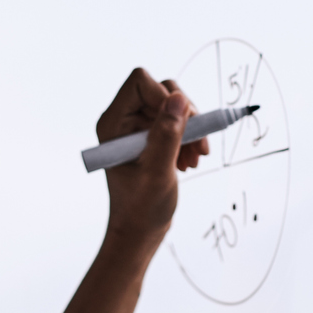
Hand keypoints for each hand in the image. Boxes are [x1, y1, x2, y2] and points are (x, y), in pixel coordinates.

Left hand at [96, 68, 206, 251]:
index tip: (182, 122)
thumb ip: (167, 134)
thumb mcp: (157, 172)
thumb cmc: (140, 208)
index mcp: (113, 123)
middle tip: (199, 143)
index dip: (165, 94)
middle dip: (185, 114)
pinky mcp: (151, 138)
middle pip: (162, 90)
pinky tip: (191, 161)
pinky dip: (190, 137)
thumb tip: (178, 98)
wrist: (139, 232)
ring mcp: (137, 128)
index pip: (140, 81)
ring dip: (192, 128)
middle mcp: (123, 120)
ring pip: (174, 105)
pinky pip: (177, 121)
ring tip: (196, 158)